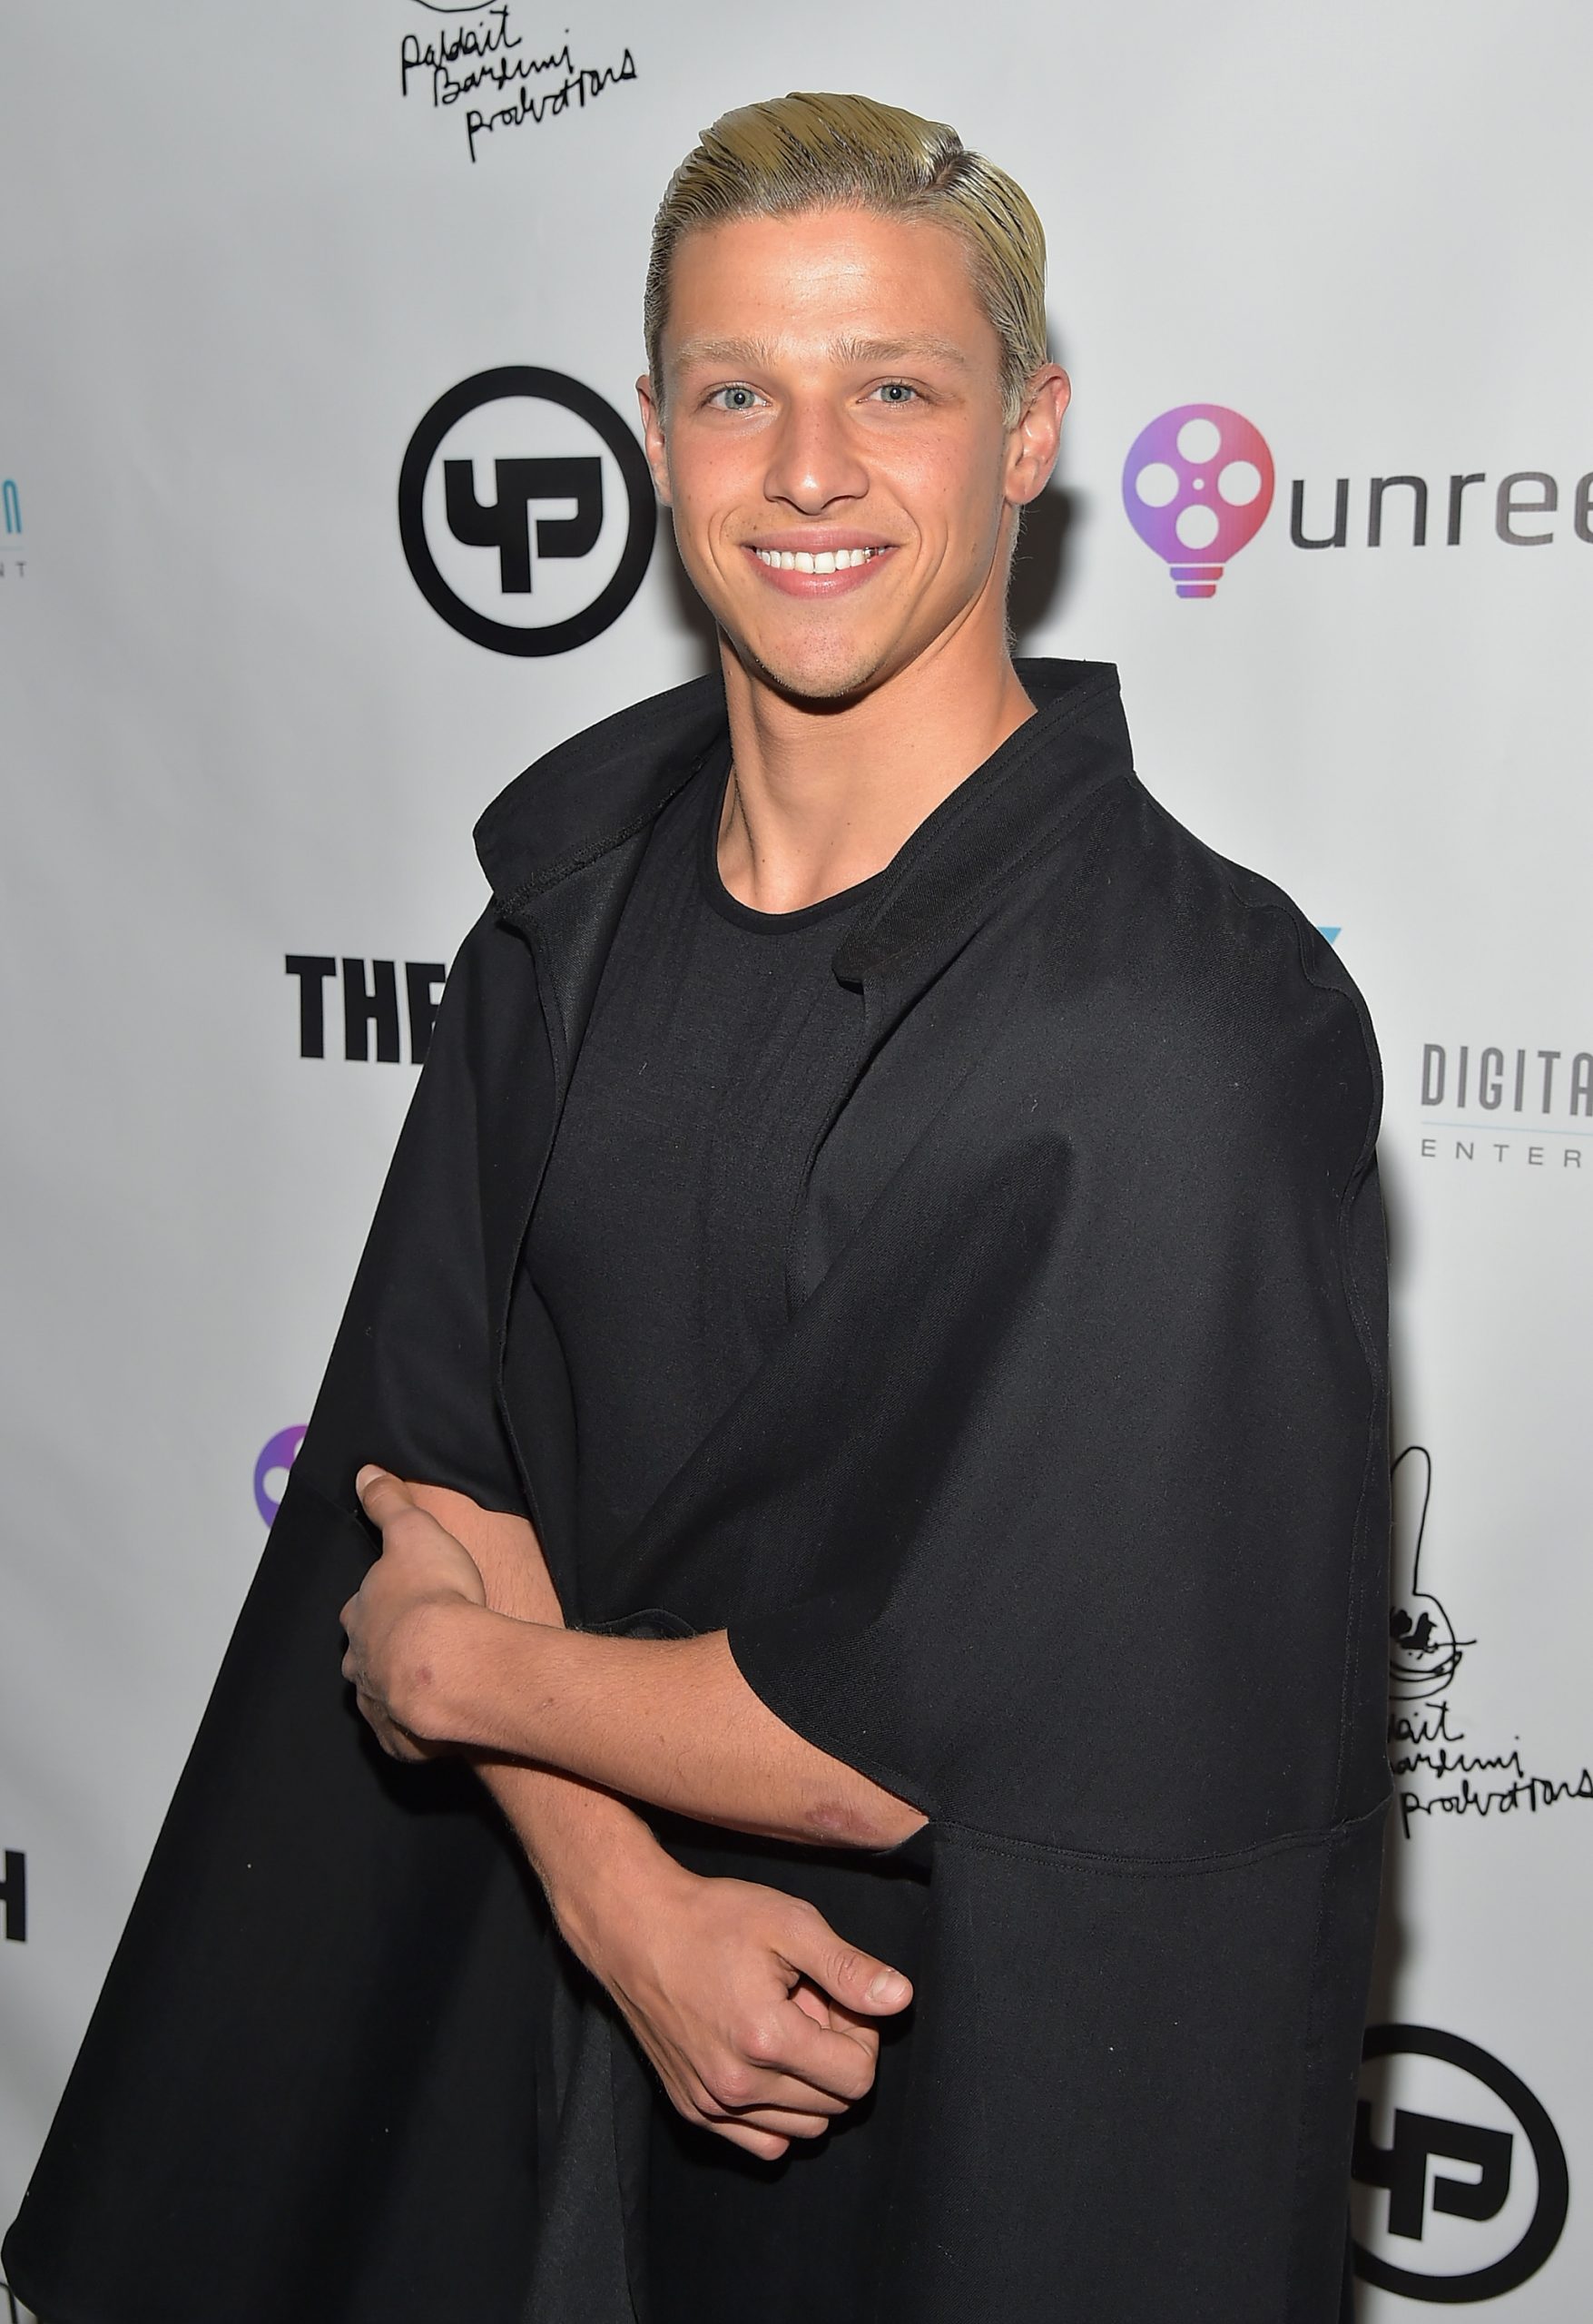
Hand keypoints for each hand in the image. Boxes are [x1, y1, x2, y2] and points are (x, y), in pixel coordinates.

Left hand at [339, 1465, 488, 1760]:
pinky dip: (413, 1730)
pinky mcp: (400, 1739)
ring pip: (377, 1696)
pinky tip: (432, 1726)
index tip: (397, 1600)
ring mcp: (377, 1703)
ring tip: (422, 1685)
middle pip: (361, 1655)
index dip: (377, 1603)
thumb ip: (388, 1502)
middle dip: (378, 1651)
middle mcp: (359, 1662)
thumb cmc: (434, 1595)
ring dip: (394, 1690)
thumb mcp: (413, 1530)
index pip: (358, 1607)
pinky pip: (402, 1735)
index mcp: (360, 1614)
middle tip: (410, 1645)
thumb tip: (365, 1473)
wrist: (450, 1663)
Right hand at [569, 1852, 913, 2160]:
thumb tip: (900, 2000)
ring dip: (807, 2083)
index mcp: (767, 2041)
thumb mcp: (790, 1923)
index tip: (833, 1997)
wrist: (633, 1928)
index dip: (861, 2034)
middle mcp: (738, 2086)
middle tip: (804, 2003)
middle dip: (833, 2054)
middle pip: (834, 2104)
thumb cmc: (712, 1918)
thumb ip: (849, 1967)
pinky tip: (762, 2059)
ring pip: (803, 2129)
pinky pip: (763, 2143)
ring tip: (779, 2026)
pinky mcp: (693, 2109)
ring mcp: (712, 2104)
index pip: (858, 2078)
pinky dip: (777, 2112)